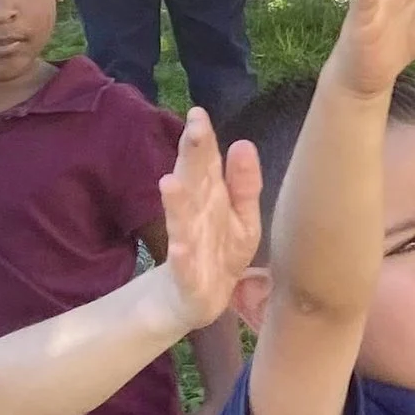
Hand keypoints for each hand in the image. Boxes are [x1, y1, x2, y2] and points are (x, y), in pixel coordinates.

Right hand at [152, 111, 262, 327]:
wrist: (197, 300)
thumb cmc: (221, 250)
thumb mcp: (243, 217)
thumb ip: (245, 183)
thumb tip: (243, 142)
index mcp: (210, 198)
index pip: (205, 163)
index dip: (202, 140)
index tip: (198, 113)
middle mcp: (195, 216)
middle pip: (192, 183)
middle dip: (192, 157)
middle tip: (192, 129)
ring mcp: (188, 246)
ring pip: (182, 221)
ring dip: (177, 202)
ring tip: (170, 181)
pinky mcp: (187, 278)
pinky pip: (184, 267)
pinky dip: (181, 257)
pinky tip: (179, 247)